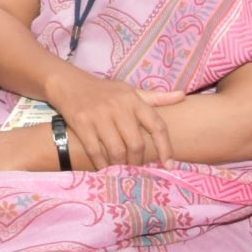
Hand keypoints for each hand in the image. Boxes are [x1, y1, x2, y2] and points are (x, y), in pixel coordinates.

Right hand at [47, 67, 182, 169]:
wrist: (69, 84)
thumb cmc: (105, 91)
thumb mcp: (130, 91)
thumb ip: (156, 98)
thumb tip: (182, 96)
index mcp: (133, 99)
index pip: (157, 125)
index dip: (165, 147)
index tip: (168, 163)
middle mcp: (118, 106)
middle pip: (136, 143)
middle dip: (138, 160)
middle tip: (136, 166)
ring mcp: (99, 115)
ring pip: (116, 150)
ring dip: (120, 164)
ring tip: (121, 167)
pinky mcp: (81, 123)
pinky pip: (95, 152)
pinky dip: (101, 164)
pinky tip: (104, 166)